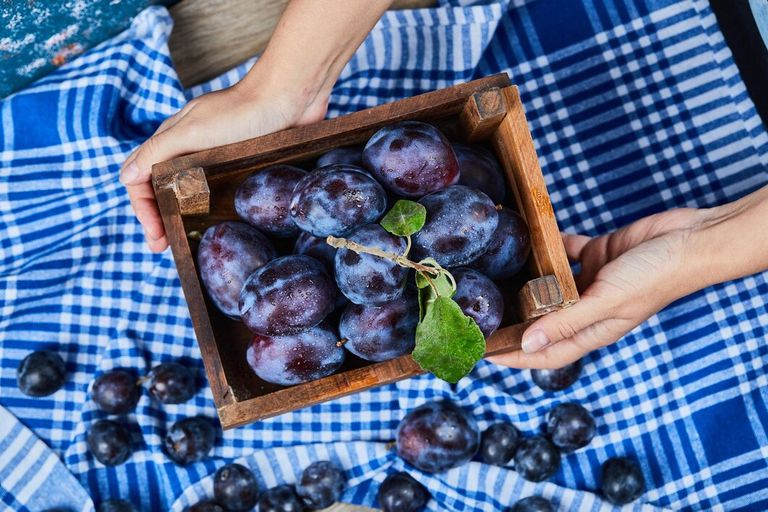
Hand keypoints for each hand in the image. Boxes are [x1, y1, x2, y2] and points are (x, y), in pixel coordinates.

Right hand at [120, 0, 393, 251]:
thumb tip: (126, 177)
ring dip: (183, 217)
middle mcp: (191, 150)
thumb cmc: (242, 111)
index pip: (141, 179)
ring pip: (190, 192)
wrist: (291, 96)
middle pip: (162, 189)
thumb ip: (158, 152)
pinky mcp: (243, 164)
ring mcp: (217, 158)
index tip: (156, 237)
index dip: (143, 210)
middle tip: (166, 247)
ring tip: (187, 241)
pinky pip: (220, 191)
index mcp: (172, 141)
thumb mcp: (194, 131)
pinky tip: (218, 224)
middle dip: (159, 219)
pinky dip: (211, 209)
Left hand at [489, 208, 707, 368]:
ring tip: (497, 279)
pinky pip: (568, 253)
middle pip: (545, 322)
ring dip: (530, 284)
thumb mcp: (606, 301)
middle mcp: (591, 309)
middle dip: (516, 323)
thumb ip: (567, 321)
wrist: (690, 240)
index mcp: (595, 330)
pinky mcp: (600, 255)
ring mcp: (595, 282)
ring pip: (554, 287)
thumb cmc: (655, 276)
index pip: (548, 353)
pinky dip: (552, 249)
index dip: (516, 357)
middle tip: (482, 316)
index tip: (485, 354)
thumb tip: (528, 344)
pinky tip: (532, 240)